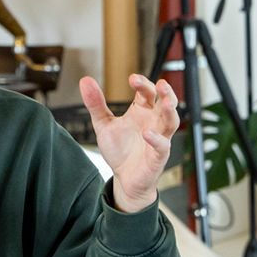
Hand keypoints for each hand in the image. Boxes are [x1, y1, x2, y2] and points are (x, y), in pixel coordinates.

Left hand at [78, 75, 179, 212]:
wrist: (124, 178)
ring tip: (166, 102)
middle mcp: (153, 122)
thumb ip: (96, 104)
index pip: (147, 92)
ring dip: (171, 111)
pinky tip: (147, 133)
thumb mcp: (103, 124)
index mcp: (142, 111)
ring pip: (172, 121)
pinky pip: (162, 146)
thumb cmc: (119, 150)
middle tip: (161, 83)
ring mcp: (159, 138)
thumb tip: (85, 80)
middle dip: (165, 92)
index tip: (132, 78)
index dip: (142, 84)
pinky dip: (157, 139)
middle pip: (166, 102)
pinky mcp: (158, 156)